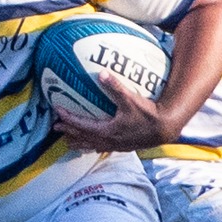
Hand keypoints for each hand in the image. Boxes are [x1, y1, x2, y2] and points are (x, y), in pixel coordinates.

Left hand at [51, 76, 173, 152]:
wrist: (165, 129)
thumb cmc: (148, 114)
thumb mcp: (131, 99)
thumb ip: (115, 87)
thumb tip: (102, 73)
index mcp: (106, 130)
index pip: (82, 125)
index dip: (68, 118)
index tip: (57, 111)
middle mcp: (108, 141)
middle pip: (83, 137)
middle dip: (69, 132)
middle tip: (56, 127)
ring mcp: (116, 146)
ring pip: (92, 146)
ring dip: (79, 142)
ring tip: (69, 142)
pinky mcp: (123, 147)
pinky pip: (102, 148)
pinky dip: (93, 146)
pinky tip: (94, 144)